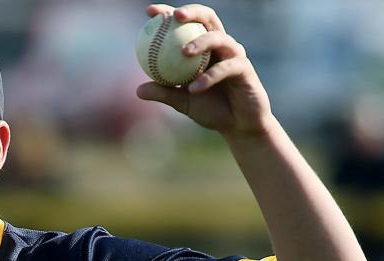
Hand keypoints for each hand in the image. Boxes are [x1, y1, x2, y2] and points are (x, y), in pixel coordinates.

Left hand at [136, 4, 274, 138]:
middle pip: (208, 18)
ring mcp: (234, 54)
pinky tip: (193, 88)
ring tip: (183, 52)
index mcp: (205, 47)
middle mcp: (220, 45)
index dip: (170, 12)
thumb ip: (164, 93)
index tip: (150, 11)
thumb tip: (137, 90)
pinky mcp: (245, 69)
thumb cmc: (211, 109)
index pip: (187, 23)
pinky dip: (209, 78)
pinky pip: (226, 68)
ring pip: (219, 38)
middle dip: (192, 12)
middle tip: (175, 16)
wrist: (237, 126)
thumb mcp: (182, 102)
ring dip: (201, 42)